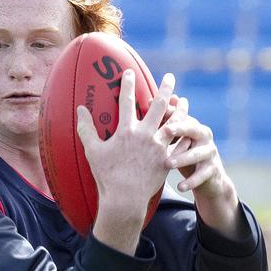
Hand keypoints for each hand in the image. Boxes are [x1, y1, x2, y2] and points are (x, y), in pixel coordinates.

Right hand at [77, 70, 175, 229]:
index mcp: (126, 131)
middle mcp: (145, 135)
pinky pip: (180, 145)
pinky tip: (191, 129)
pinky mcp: (167, 161)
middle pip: (158, 106)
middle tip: (169, 77)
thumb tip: (80, 109)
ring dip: (181, 110)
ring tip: (184, 100)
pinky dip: (186, 136)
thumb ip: (86, 128)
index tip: (129, 72)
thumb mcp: (92, 151)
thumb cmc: (106, 176)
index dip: (128, 84)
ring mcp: (158, 148)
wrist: (124, 198)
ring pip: (174, 123)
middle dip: (164, 89)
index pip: (127, 101)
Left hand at [160, 95, 242, 235]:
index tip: (156, 111)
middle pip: (193, 129)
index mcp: (193, 125)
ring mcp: (210, 152)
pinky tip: (180, 187)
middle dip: (181, 128)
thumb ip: (165, 122)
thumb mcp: (176, 139)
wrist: (207, 178)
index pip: (182, 115)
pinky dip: (191, 181)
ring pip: (197, 153)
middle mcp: (204, 136)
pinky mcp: (213, 169)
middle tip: (166, 130)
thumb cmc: (184, 154)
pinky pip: (202, 175)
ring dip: (183, 158)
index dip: (171, 112)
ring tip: (168, 163)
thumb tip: (150, 99)